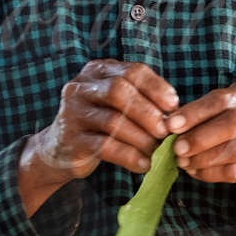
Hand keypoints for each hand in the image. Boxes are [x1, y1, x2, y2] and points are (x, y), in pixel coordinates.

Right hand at [18, 60, 178, 215]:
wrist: (60, 149)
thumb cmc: (99, 124)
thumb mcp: (117, 104)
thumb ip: (141, 101)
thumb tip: (175, 114)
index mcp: (97, 71)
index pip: (132, 71)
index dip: (156, 87)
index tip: (174, 105)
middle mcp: (80, 87)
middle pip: (120, 91)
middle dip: (148, 112)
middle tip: (166, 131)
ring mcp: (72, 112)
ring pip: (113, 120)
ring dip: (141, 138)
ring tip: (156, 151)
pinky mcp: (71, 140)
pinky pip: (104, 146)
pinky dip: (129, 156)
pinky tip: (143, 165)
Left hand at [166, 82, 235, 211]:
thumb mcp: (226, 118)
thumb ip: (203, 117)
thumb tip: (170, 123)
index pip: (222, 99)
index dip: (194, 112)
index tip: (171, 124)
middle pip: (231, 123)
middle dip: (199, 136)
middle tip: (176, 147)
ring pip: (234, 149)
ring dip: (202, 157)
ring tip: (183, 162)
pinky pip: (235, 171)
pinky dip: (210, 173)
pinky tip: (196, 172)